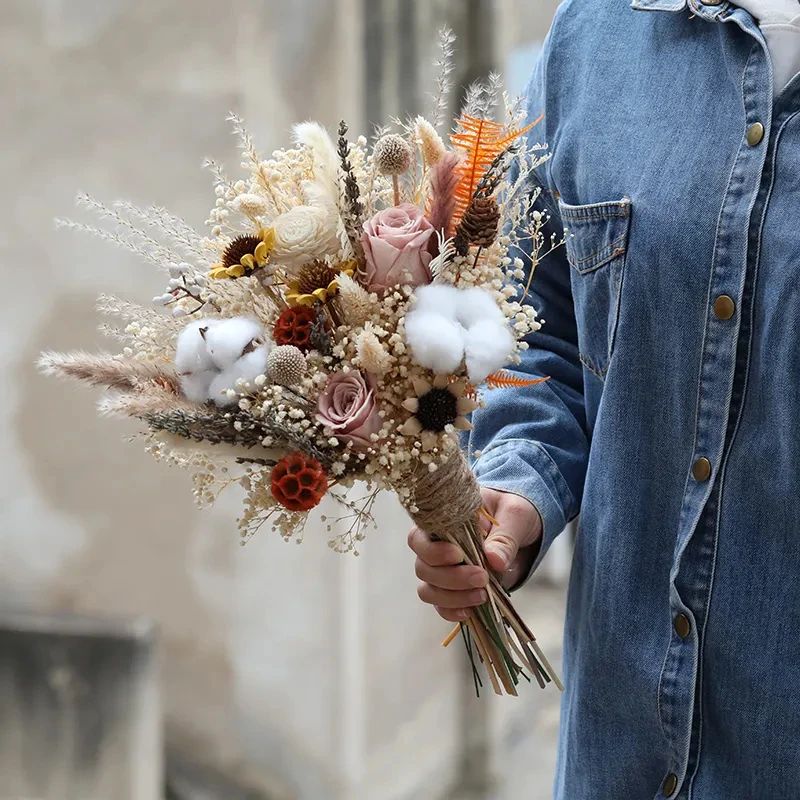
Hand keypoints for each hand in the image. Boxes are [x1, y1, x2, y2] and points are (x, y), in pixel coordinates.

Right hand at [407, 487, 542, 622]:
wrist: (523, 528)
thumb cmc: (512, 512)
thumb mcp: (515, 515)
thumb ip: (505, 537)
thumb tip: (494, 561)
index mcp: (443, 522)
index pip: (419, 538)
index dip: (433, 551)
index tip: (458, 555)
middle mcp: (436, 547)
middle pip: (423, 568)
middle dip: (451, 578)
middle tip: (482, 577)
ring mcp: (444, 570)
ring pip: (428, 590)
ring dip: (452, 598)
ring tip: (482, 595)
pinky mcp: (456, 589)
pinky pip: (441, 607)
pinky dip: (453, 611)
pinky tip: (472, 610)